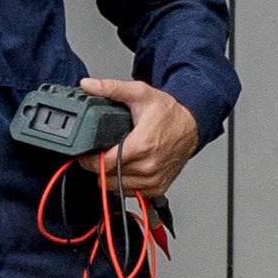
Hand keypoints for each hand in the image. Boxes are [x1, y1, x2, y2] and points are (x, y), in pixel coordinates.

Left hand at [82, 78, 201, 204]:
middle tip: (98, 154)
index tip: (85, 153)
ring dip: (110, 177)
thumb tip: (88, 85)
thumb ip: (111, 88)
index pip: (104, 164)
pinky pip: (132, 192)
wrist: (192, 124)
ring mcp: (154, 179)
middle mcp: (148, 166)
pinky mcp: (158, 187)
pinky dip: (124, 184)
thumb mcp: (140, 93)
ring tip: (112, 160)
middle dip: (98, 167)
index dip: (89, 159)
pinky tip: (126, 169)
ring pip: (117, 188)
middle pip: (107, 178)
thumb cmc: (169, 112)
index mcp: (142, 146)